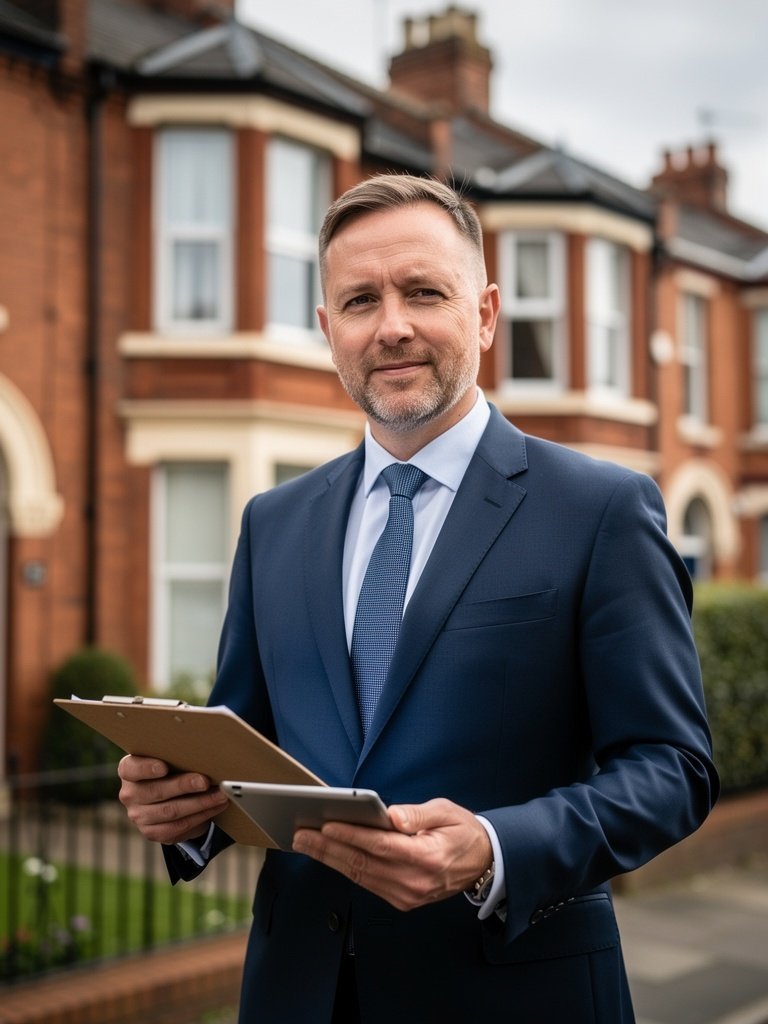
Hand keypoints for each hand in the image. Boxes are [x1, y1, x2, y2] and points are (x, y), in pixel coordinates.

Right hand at [118, 754, 229, 845]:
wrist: (171, 798)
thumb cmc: (173, 769)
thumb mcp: (170, 759)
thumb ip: (177, 755)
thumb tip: (205, 752)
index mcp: (129, 771)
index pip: (131, 768)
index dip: (146, 768)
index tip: (164, 767)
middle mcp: (130, 794)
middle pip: (156, 791)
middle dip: (184, 786)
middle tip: (205, 781)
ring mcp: (138, 816)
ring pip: (170, 811)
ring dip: (199, 803)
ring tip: (219, 795)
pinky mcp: (151, 832)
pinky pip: (178, 827)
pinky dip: (200, 816)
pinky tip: (215, 807)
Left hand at [292, 797, 492, 910]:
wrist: (483, 863)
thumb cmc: (463, 832)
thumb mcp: (447, 812)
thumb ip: (417, 814)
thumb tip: (391, 814)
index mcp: (427, 857)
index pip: (380, 845)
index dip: (351, 834)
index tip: (326, 823)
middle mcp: (414, 882)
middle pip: (362, 863)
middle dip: (328, 847)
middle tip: (302, 834)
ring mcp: (407, 895)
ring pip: (360, 876)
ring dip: (330, 859)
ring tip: (306, 843)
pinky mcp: (402, 900)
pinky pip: (367, 883)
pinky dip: (345, 868)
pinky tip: (329, 855)